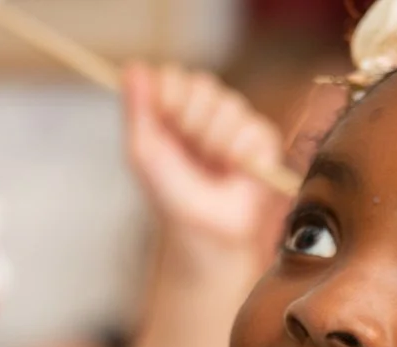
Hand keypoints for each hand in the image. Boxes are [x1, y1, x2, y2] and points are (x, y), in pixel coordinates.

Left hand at [122, 62, 286, 250]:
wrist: (204, 229)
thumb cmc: (171, 195)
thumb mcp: (143, 152)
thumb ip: (138, 109)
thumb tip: (134, 66)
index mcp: (176, 109)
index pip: (174, 77)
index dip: (169, 99)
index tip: (165, 128)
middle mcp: (207, 110)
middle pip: (202, 84)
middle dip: (189, 122)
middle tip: (189, 153)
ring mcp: (236, 122)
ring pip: (227, 105)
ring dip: (212, 143)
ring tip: (211, 167)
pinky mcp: (263, 139)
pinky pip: (251, 129)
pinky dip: (237, 155)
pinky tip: (233, 171)